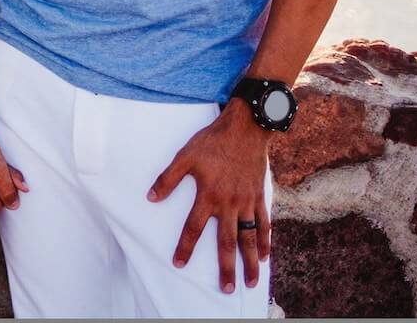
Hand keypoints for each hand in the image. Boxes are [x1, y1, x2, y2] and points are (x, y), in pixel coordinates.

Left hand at [148, 104, 270, 293]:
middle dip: (225, 268)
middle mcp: (229, 204)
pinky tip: (265, 255)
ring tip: (251, 282)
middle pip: (226, 242)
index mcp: (208, 196)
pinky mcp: (259, 197)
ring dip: (250, 262)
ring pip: (248, 239)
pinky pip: (263, 224)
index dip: (185, 247)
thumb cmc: (212, 142)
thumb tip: (151, 197)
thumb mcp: (185, 156)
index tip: (178, 263)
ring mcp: (246, 202)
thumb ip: (168, 178)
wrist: (245, 128)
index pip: (193, 228)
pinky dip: (264, 240)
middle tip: (226, 289)